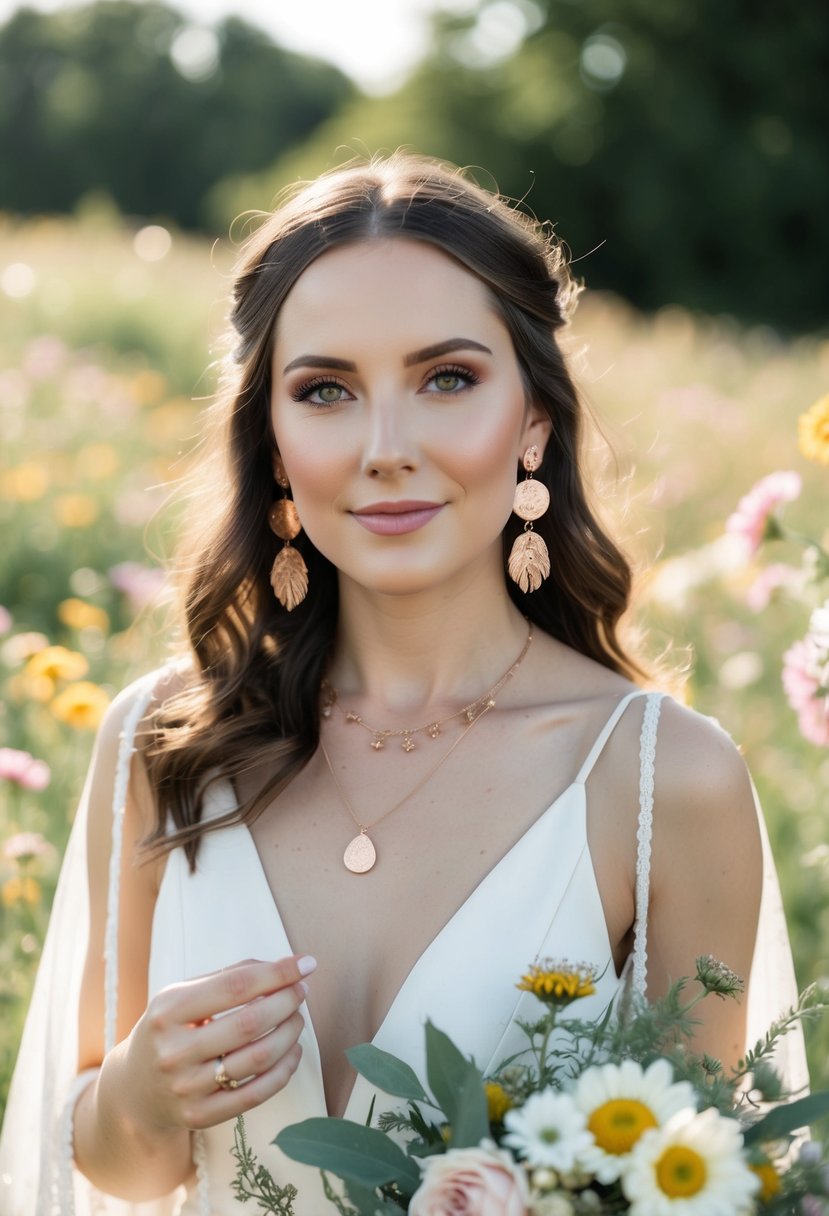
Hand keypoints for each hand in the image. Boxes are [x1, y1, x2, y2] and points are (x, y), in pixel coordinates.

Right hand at [119, 954, 315, 1132]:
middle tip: (301, 992)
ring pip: (258, 1058)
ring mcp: (186, 1087)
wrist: (134, 1090)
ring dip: (289, 1033)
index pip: (235, 985)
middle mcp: (174, 1050)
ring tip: (297, 1019)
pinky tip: (292, 1051)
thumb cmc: (169, 1031)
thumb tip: (280, 966)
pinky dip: (284, 1070)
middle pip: (250, 1022)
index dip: (277, 973)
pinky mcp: (199, 1115)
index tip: (306, 964)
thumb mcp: (182, 996)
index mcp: (168, 1010)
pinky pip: (256, 1093)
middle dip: (287, 1002)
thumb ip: (227, 976)